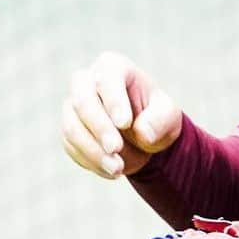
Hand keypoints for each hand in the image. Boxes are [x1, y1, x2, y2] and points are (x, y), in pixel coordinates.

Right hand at [61, 51, 182, 178]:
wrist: (143, 138)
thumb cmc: (156, 117)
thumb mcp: (169, 116)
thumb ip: (160, 121)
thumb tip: (143, 133)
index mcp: (113, 68)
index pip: (107, 79)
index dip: (114, 101)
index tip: (125, 124)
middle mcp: (88, 82)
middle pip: (82, 100)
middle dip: (99, 127)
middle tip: (116, 149)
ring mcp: (74, 107)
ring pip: (73, 127)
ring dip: (94, 151)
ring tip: (118, 169)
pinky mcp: (70, 130)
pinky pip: (72, 146)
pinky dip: (91, 161)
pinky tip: (112, 171)